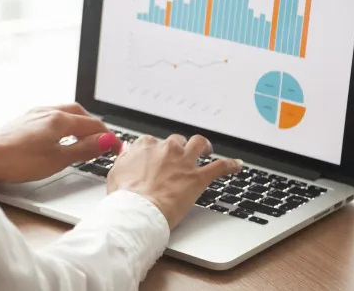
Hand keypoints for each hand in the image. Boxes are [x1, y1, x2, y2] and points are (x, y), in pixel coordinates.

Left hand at [0, 104, 119, 183]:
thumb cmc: (17, 161)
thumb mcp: (58, 159)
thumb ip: (84, 149)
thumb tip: (106, 141)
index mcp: (59, 119)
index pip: (92, 124)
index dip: (107, 136)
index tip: (116, 147)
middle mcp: (47, 111)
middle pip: (79, 113)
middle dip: (94, 125)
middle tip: (103, 140)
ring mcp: (33, 113)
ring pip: (64, 112)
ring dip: (78, 122)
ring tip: (84, 137)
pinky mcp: (23, 119)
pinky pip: (51, 115)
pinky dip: (63, 123)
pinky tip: (59, 135)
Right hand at [108, 134, 241, 229]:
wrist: (138, 211)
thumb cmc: (125, 196)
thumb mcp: (116, 172)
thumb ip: (125, 157)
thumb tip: (127, 149)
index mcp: (145, 147)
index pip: (152, 142)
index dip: (155, 150)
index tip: (156, 157)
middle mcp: (165, 149)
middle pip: (176, 141)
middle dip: (178, 148)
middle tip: (179, 159)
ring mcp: (183, 162)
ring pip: (199, 144)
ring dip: (204, 146)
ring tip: (207, 150)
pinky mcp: (198, 177)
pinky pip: (219, 166)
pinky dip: (230, 165)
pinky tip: (237, 165)